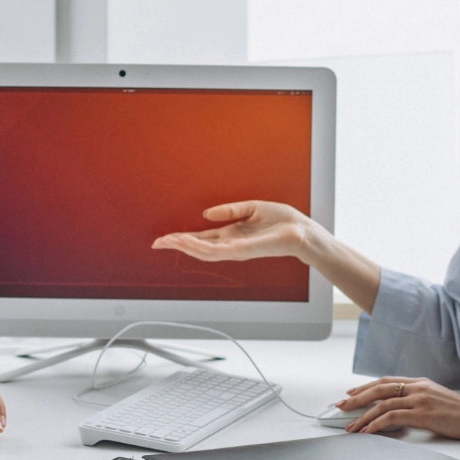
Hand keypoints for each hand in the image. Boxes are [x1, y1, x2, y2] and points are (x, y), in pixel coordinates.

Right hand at [151, 201, 315, 262]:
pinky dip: (199, 246)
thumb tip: (207, 213)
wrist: (302, 232)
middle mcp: (231, 245)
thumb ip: (229, 210)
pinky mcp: (242, 251)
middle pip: (197, 247)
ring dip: (184, 246)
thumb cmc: (283, 222)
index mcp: (232, 235)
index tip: (165, 238)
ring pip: (203, 251)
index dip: (182, 238)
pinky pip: (216, 250)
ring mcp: (235, 250)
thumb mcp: (252, 208)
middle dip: (176, 245)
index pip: (202, 238)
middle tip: (157, 243)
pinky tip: (187, 241)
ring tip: (168, 241)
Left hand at [340, 377, 459, 441]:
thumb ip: (417, 399)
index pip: (386, 381)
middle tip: (341, 406)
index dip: (366, 387)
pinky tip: (369, 431)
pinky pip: (392, 417)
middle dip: (357, 398)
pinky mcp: (423, 414)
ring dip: (364, 416)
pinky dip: (377, 424)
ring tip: (352, 426)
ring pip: (383, 404)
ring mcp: (420, 399)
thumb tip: (397, 408)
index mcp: (420, 382)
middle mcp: (418, 387)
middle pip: (379, 389)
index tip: (351, 393)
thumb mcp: (437, 399)